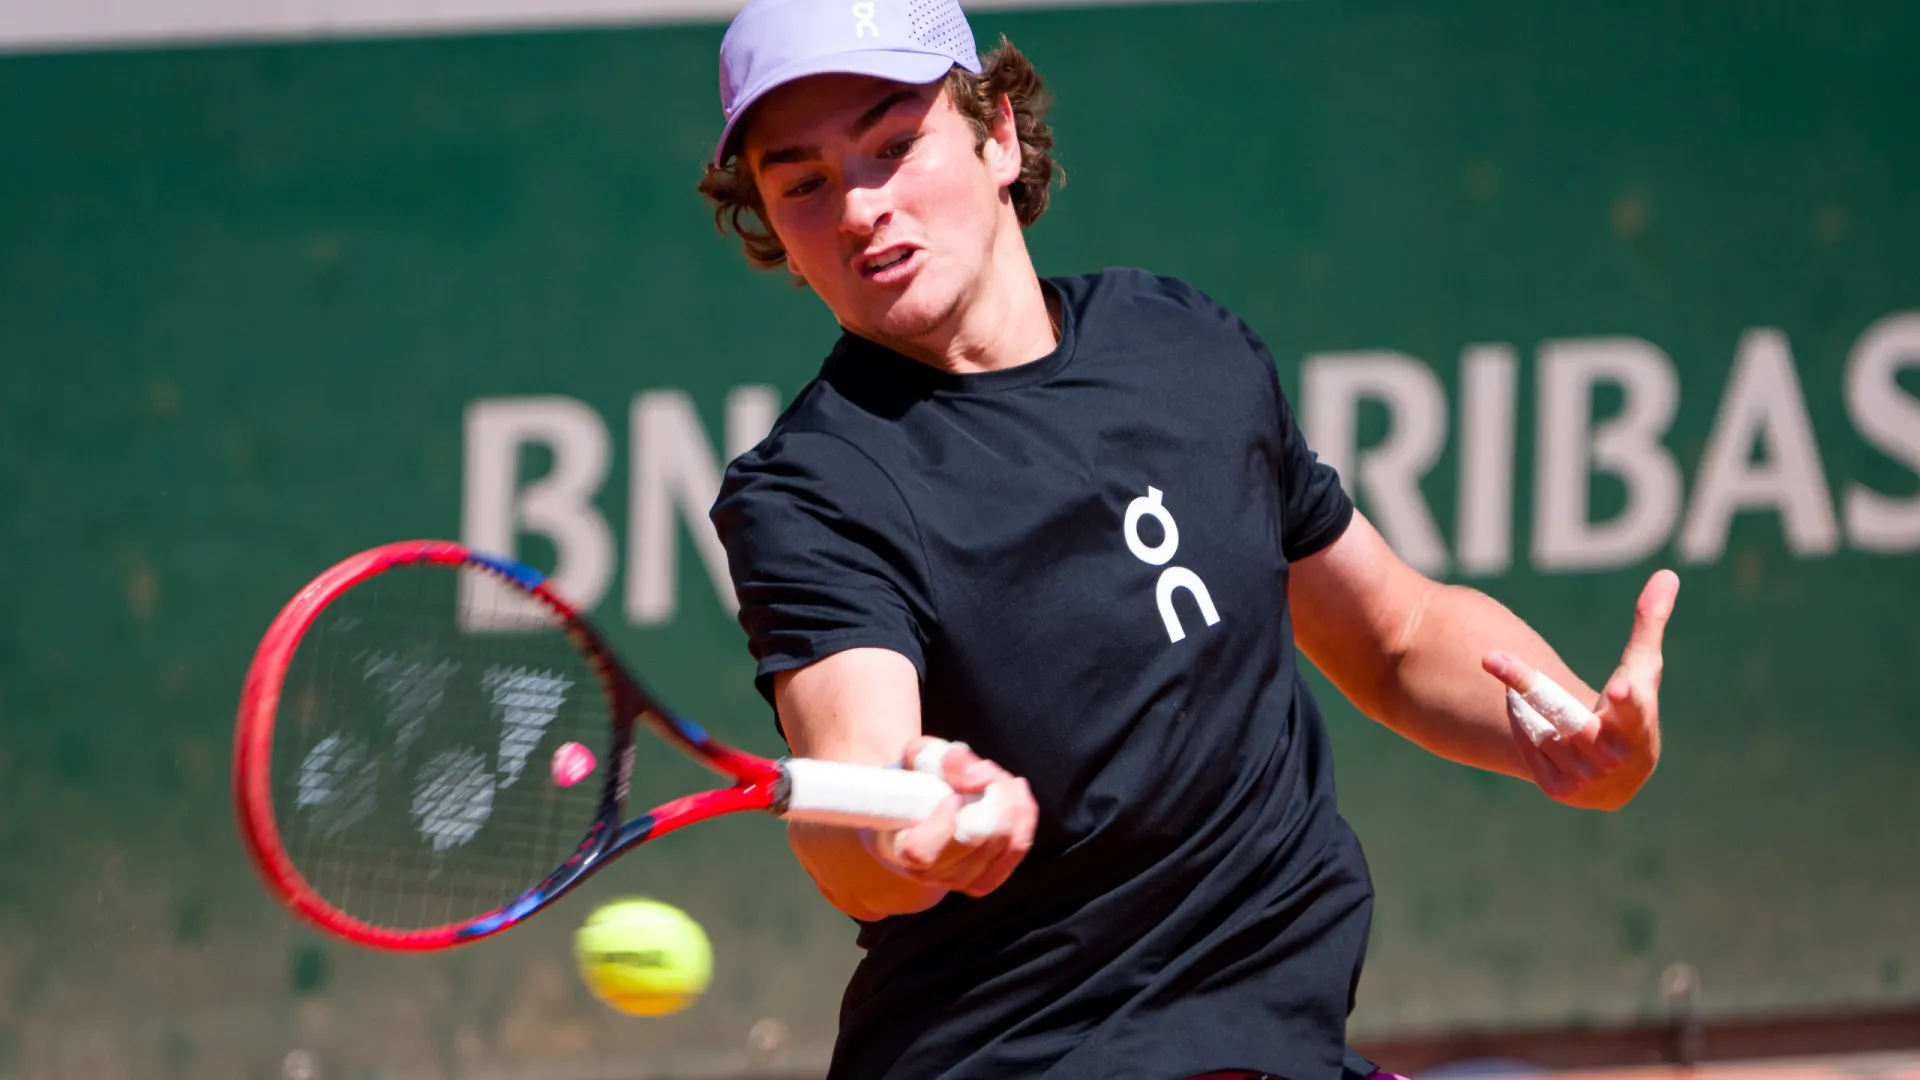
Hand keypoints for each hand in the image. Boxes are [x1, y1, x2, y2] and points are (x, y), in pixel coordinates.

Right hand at [865, 738, 1037, 897]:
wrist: (919, 816)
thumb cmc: (915, 784)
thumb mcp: (918, 758)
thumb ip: (939, 758)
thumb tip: (975, 777)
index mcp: (897, 845)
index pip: (921, 850)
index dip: (943, 822)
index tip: (951, 795)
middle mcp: (927, 872)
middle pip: (979, 837)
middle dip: (993, 791)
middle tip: (984, 769)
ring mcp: (958, 881)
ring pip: (1006, 838)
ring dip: (1009, 797)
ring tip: (993, 777)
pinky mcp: (985, 881)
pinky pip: (1019, 845)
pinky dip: (1023, 812)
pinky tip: (1012, 791)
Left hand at [1483, 569, 1678, 809]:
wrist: (1620, 771)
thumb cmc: (1633, 708)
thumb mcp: (1642, 670)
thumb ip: (1649, 625)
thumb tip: (1667, 574)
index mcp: (1641, 725)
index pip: (1632, 705)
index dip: (1628, 699)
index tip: (1621, 685)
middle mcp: (1615, 757)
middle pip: (1567, 716)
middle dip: (1533, 690)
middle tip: (1491, 656)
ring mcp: (1586, 777)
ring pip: (1542, 726)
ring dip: (1528, 704)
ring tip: (1523, 684)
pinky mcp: (1559, 789)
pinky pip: (1530, 746)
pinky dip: (1526, 725)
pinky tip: (1533, 718)